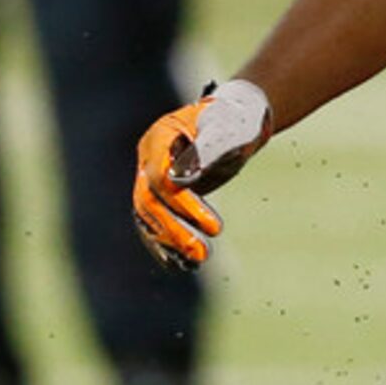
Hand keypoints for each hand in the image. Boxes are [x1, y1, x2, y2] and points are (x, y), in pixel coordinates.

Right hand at [132, 80, 272, 270]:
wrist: (237, 120)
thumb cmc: (236, 120)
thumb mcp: (230, 129)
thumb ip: (208, 149)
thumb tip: (181, 180)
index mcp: (159, 137)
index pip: (160, 179)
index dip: (184, 205)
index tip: (216, 228)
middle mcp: (148, 158)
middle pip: (149, 201)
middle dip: (174, 230)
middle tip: (201, 255)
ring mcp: (151, 177)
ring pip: (149, 216)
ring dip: (170, 242)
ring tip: (196, 263)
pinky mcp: (162, 194)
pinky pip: (155, 221)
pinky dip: (167, 243)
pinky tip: (182, 264)